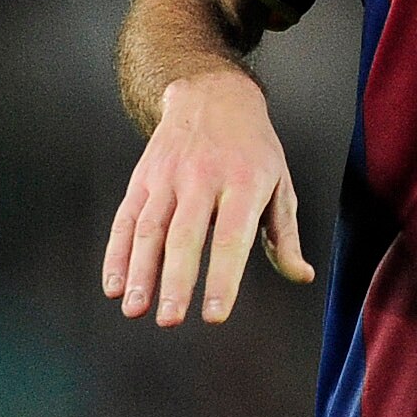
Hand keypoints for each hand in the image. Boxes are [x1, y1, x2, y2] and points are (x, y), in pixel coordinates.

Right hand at [102, 68, 313, 325]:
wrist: (213, 95)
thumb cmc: (253, 148)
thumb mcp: (279, 182)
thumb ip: (285, 235)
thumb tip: (301, 275)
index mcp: (245, 182)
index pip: (232, 237)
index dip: (223, 278)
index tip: (215, 315)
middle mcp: (203, 178)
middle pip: (185, 235)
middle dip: (175, 281)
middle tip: (169, 320)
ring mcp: (168, 177)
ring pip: (150, 229)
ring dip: (140, 272)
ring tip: (135, 309)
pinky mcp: (143, 178)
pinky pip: (126, 219)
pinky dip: (116, 254)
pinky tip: (114, 285)